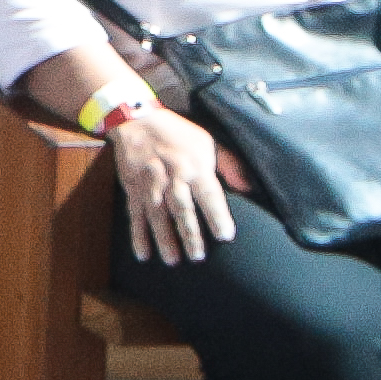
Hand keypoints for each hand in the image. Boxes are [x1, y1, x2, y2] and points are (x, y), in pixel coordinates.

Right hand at [101, 99, 236, 263]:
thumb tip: (247, 187)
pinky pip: (135, 215)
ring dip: (164, 238)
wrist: (136, 120)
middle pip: (181, 209)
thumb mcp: (207, 142)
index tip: (225, 236)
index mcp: (194, 166)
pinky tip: (143, 254)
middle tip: (197, 256)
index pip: (208, 194)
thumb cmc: (178, 133)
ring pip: (157, 216)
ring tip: (173, 260)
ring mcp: (150, 185)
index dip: (216, 215)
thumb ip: (229, 165)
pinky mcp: (133, 189)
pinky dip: (138, 235)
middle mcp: (172, 178)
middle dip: (189, 233)